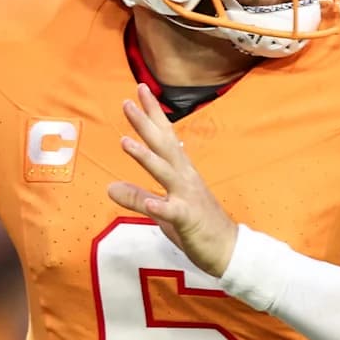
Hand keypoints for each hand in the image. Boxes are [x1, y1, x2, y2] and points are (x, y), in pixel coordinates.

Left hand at [106, 85, 238, 275]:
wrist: (230, 250)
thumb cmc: (198, 226)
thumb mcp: (164, 209)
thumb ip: (138, 196)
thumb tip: (109, 186)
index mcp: (181, 173)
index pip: (165, 137)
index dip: (152, 114)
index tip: (140, 89)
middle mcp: (185, 179)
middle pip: (163, 147)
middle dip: (144, 124)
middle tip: (126, 103)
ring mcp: (188, 198)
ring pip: (165, 173)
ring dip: (145, 157)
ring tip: (125, 142)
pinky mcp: (189, 220)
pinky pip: (173, 212)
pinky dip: (160, 205)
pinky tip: (151, 200)